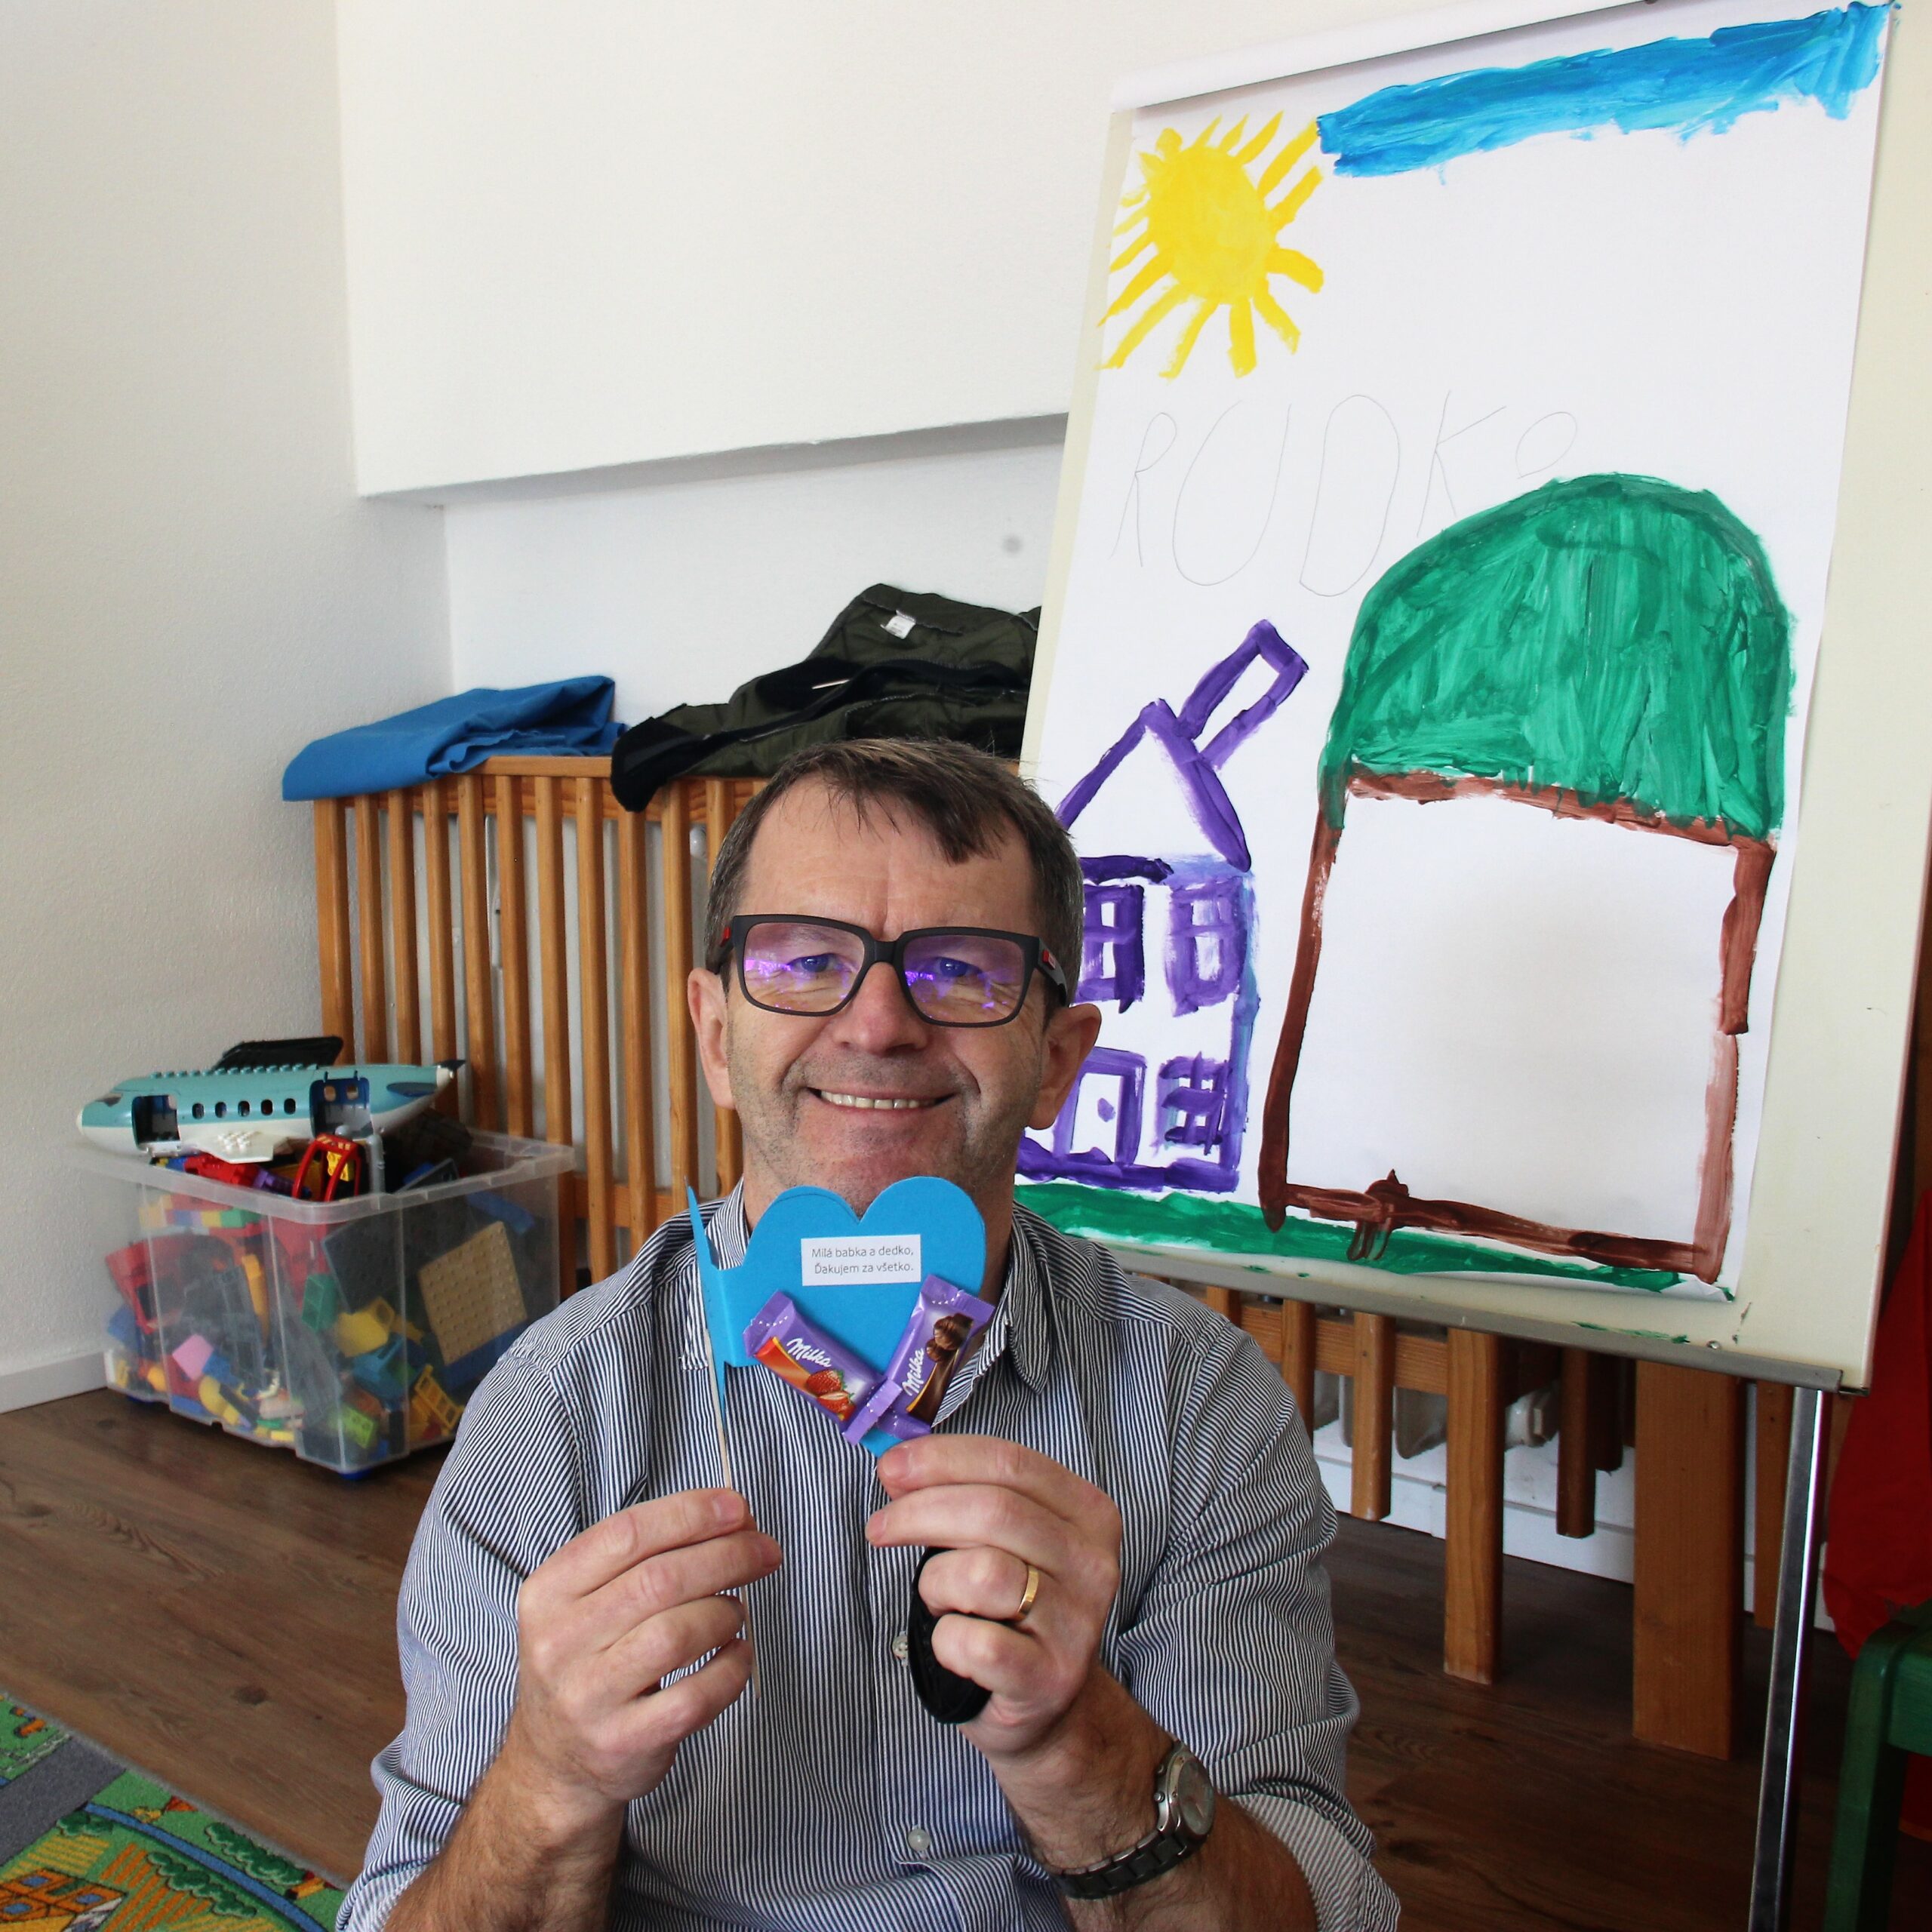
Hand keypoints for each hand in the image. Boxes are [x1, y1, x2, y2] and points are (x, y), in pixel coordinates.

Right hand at [503, 1488, 780, 1829]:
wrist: (555, 1764)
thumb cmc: (589, 1663)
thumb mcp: (587, 1602)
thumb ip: (647, 1557)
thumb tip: (735, 1520)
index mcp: (549, 1592)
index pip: (627, 1534)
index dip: (691, 1514)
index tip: (738, 1508)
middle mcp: (559, 1643)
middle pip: (660, 1580)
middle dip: (727, 1556)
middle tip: (765, 1550)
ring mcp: (588, 1697)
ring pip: (677, 1634)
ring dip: (725, 1612)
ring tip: (735, 1611)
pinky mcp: (623, 1743)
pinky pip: (694, 1696)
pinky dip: (730, 1669)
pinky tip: (738, 1654)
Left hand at [867, 1436, 1121, 1761]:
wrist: (1047, 1704)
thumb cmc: (1012, 1610)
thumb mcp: (1004, 1541)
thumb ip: (964, 1495)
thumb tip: (898, 1466)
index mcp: (1088, 1515)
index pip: (1010, 1463)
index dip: (942, 1460)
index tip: (892, 1467)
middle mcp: (1092, 1564)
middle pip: (993, 1510)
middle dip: (919, 1512)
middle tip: (881, 1528)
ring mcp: (1077, 1625)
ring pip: (982, 1573)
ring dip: (936, 1582)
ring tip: (937, 1599)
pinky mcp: (1049, 1679)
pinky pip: (975, 1643)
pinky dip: (945, 1640)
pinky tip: (952, 1644)